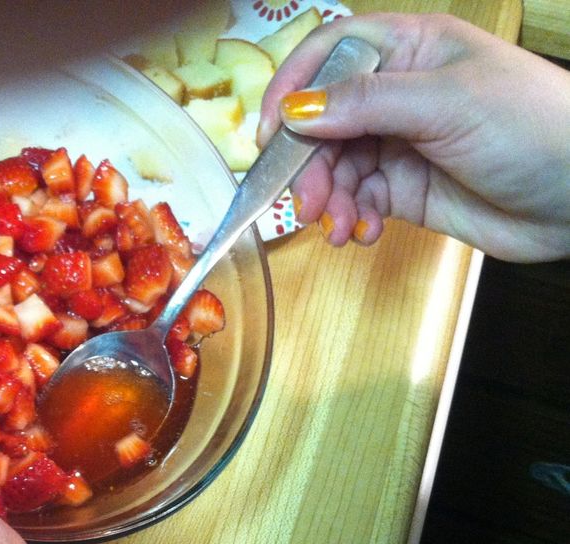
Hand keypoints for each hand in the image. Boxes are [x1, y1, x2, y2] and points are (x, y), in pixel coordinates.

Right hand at [256, 13, 569, 261]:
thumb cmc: (531, 126)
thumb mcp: (446, 102)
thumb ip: (365, 103)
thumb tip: (294, 111)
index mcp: (411, 50)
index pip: (331, 53)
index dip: (294, 86)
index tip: (271, 132)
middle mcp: (399, 93)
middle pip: (324, 121)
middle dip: (309, 163)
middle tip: (307, 202)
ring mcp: (401, 143)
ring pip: (336, 167)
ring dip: (329, 199)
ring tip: (340, 227)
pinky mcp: (405, 189)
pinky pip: (358, 201)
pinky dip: (352, 219)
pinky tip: (363, 234)